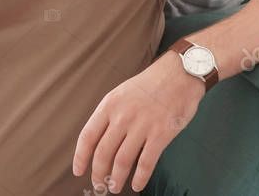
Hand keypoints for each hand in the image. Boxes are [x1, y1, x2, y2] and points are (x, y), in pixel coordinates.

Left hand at [73, 52, 204, 193]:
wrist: (179, 73)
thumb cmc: (150, 83)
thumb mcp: (122, 92)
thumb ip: (110, 114)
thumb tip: (99, 140)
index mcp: (109, 105)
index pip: (88, 136)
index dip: (81, 157)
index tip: (78, 171)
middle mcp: (122, 116)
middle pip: (103, 152)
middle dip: (98, 173)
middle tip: (99, 184)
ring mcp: (142, 125)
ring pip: (122, 161)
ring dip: (117, 178)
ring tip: (115, 187)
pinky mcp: (161, 134)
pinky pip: (146, 162)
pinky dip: (140, 177)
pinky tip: (137, 185)